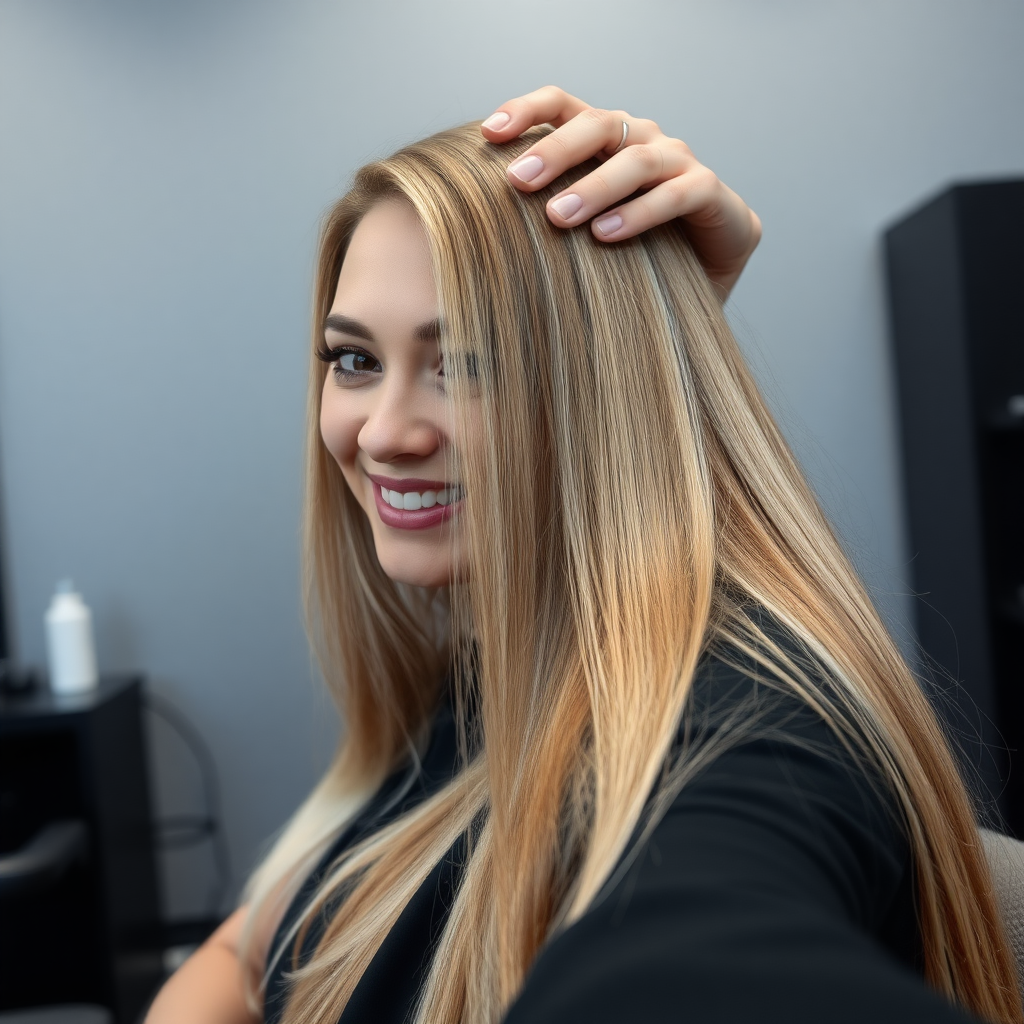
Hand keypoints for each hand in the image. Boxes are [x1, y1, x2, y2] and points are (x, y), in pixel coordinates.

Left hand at [481, 86, 761, 297]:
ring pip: (636, 159)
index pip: (563, 105)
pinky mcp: (712, 194)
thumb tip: (472, 223)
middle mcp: (643, 139)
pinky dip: (640, 213)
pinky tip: (606, 235)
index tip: (488, 135)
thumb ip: (542, 217)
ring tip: (559, 218)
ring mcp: (680, 162)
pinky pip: (677, 194)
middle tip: (518, 182)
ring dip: (594, 187)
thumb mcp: (579, 233)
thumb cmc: (628, 255)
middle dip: (555, 151)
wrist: (701, 281)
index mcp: (606, 139)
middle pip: (597, 124)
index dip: (526, 111)